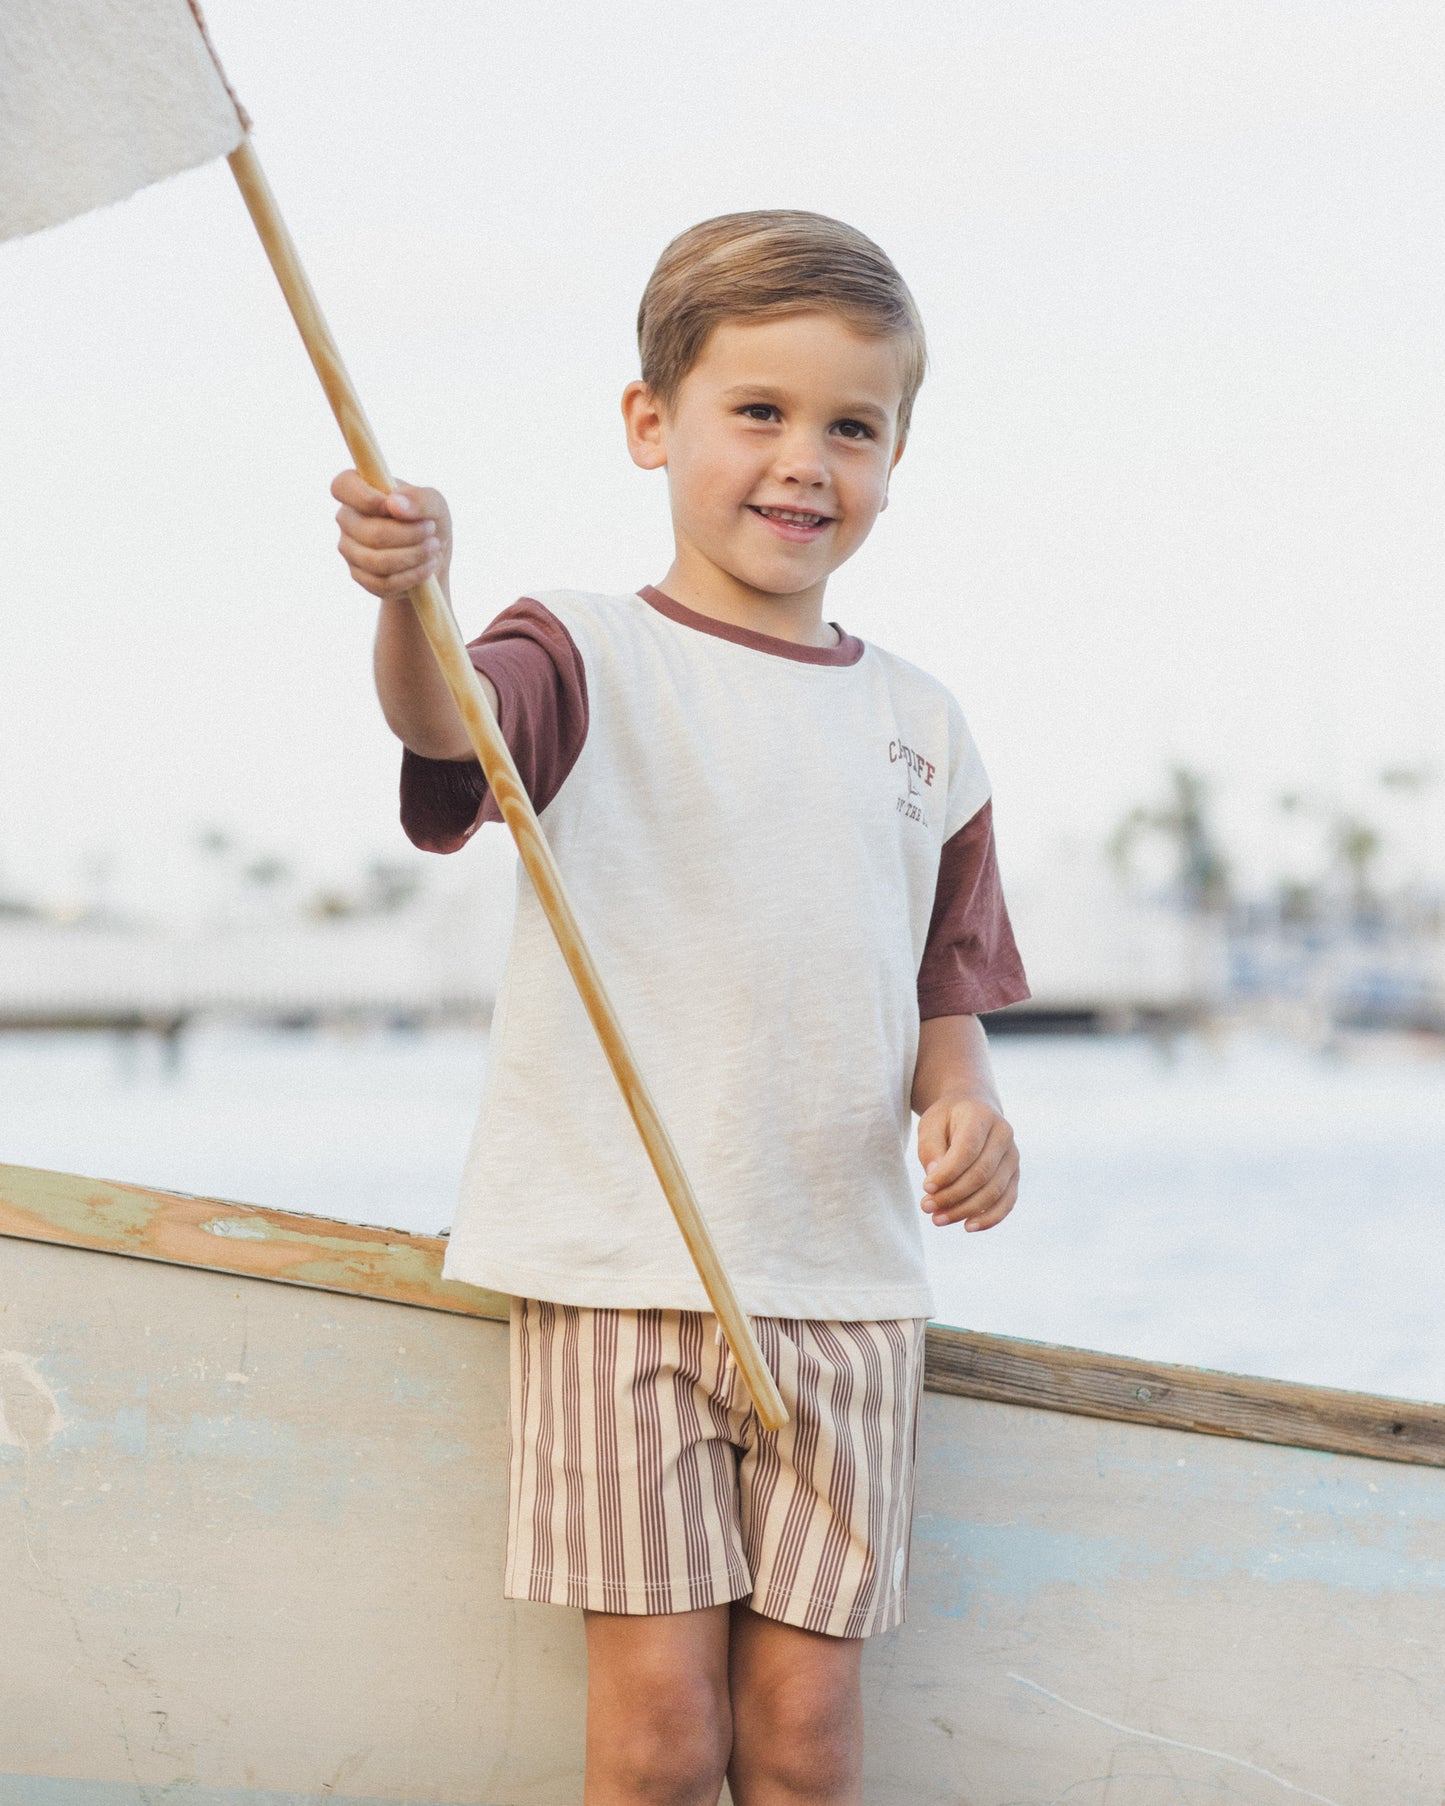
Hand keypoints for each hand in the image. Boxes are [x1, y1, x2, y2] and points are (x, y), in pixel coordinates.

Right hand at [331, 470, 451, 599]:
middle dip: (409, 534)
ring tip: (433, 548)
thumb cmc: (429, 521)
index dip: (365, 498)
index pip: (342, 486)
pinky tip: (428, 566)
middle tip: (431, 530)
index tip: (392, 506)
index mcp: (358, 490)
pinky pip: (382, 582)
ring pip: (376, 561)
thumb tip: (394, 503)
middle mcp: (347, 518)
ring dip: (413, 556)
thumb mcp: (435, 504)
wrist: (433, 558)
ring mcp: (349, 549)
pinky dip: (412, 575)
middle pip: (370, 532)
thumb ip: (419, 499)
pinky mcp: (360, 576)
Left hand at [917, 1095, 1018, 1230]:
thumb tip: (934, 1181)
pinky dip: (989, 1218)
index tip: (925, 1187)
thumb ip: (930, 1149)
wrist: (973, 1111)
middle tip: (926, 1207)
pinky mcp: (1014, 1175)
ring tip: (937, 1219)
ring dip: (965, 1210)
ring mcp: (1012, 1156)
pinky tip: (967, 1226)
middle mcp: (1004, 1135)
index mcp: (982, 1116)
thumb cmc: (947, 1120)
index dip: (947, 1173)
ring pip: (993, 1191)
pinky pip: (1007, 1201)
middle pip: (981, 1174)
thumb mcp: (931, 1124)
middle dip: (952, 1195)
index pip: (968, 1150)